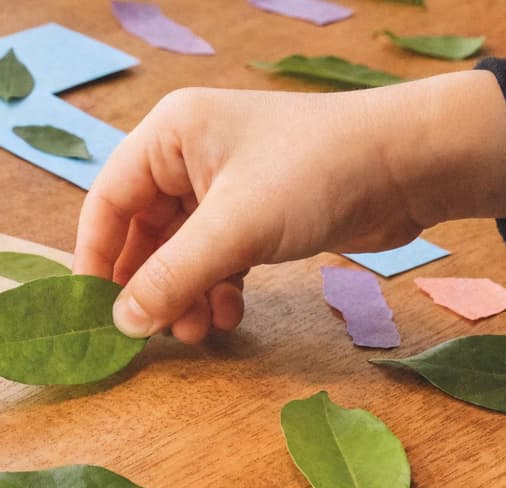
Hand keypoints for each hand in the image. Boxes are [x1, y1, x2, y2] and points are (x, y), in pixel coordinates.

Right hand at [74, 71, 505, 341]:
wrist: (412, 165)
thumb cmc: (317, 173)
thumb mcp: (235, 228)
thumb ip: (172, 278)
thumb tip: (122, 325)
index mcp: (170, 135)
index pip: (108, 200)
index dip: (96, 257)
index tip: (93, 311)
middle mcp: (190, 155)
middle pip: (143, 231)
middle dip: (150, 284)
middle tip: (155, 331)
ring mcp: (224, 185)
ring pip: (181, 251)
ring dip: (185, 294)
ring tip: (197, 332)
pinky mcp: (258, 212)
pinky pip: (216, 257)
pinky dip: (216, 288)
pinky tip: (228, 315)